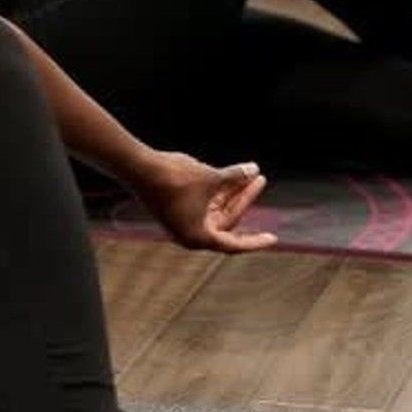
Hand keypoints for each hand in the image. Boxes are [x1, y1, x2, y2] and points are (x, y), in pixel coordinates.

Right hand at [133, 152, 277, 253]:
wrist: (139, 167)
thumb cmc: (174, 178)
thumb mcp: (211, 178)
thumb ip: (235, 176)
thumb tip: (253, 169)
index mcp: (198, 238)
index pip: (234, 244)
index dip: (255, 241)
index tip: (272, 239)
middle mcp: (191, 233)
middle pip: (227, 220)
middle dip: (244, 199)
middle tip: (260, 179)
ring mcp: (183, 220)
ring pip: (216, 208)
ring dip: (232, 192)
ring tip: (249, 172)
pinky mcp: (177, 207)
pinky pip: (205, 201)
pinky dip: (218, 190)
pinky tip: (232, 174)